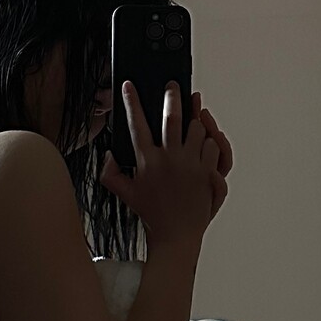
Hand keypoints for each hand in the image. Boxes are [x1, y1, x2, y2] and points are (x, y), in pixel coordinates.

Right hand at [100, 81, 231, 248]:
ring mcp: (191, 164)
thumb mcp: (124, 194)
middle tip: (172, 85)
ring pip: (197, 129)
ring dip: (195, 120)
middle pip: (172, 117)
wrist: (176, 235)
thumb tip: (108, 154)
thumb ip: (109, 173)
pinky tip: (205, 140)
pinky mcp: (207, 171)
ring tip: (193, 114)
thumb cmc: (151, 214)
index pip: (136, 124)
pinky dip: (210, 141)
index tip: (129, 86)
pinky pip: (212, 145)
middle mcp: (170, 159)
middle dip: (172, 96)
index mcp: (147, 161)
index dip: (131, 102)